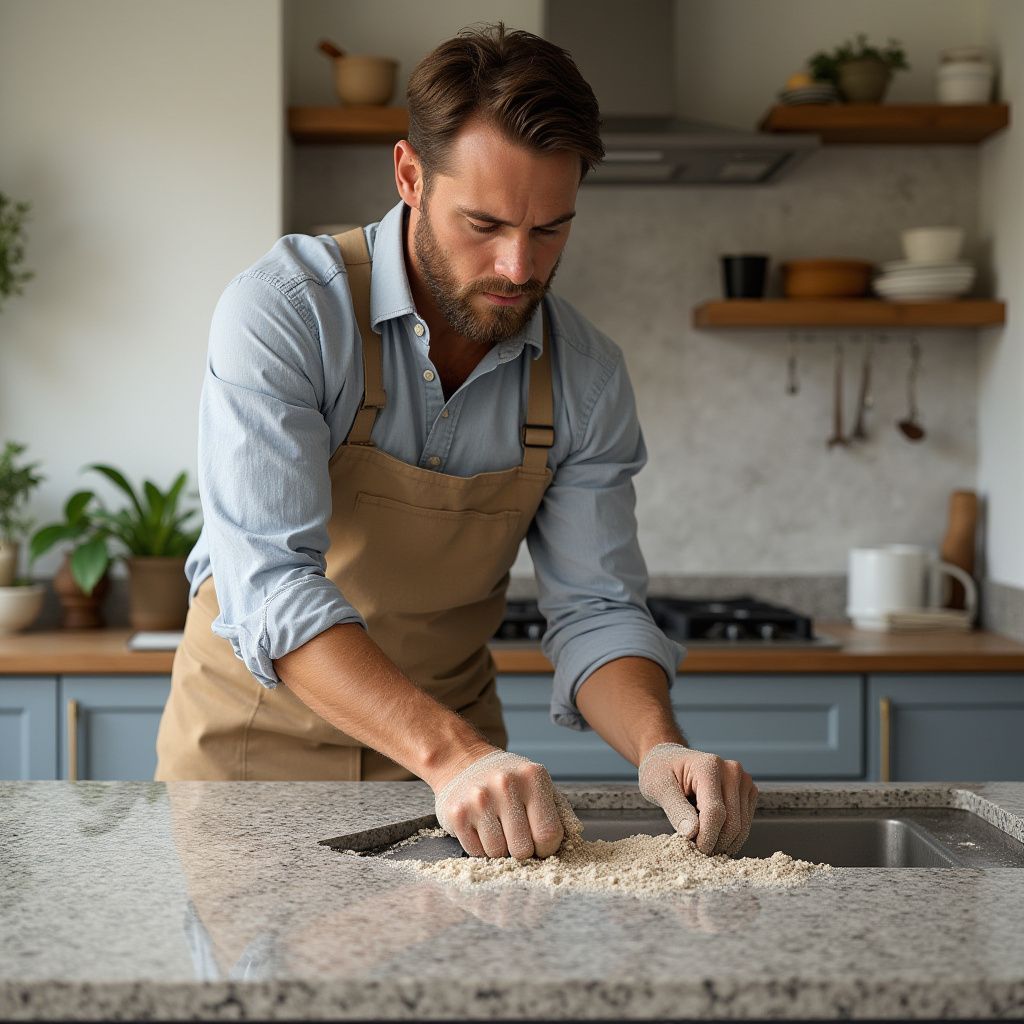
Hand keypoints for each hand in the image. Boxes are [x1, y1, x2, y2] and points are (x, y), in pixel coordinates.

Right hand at [433, 749, 565, 859]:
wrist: (463, 760)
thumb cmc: (508, 779)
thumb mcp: (537, 783)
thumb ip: (558, 810)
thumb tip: (574, 837)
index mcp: (532, 777)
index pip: (548, 833)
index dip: (546, 848)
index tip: (540, 844)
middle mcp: (505, 785)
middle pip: (523, 849)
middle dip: (522, 850)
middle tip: (516, 835)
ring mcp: (479, 799)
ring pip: (498, 854)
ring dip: (500, 849)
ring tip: (497, 827)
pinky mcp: (457, 813)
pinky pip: (476, 852)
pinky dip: (480, 847)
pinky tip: (481, 827)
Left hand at [638, 742, 757, 855]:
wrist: (670, 760)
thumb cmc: (661, 771)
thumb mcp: (659, 787)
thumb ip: (675, 809)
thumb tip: (692, 833)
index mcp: (709, 765)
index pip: (714, 812)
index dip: (706, 837)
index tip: (694, 850)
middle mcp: (731, 770)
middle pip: (732, 822)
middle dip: (714, 843)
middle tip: (695, 849)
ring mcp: (743, 781)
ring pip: (741, 826)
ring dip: (722, 842)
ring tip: (702, 841)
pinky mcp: (747, 792)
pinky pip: (745, 823)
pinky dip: (729, 836)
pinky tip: (712, 832)